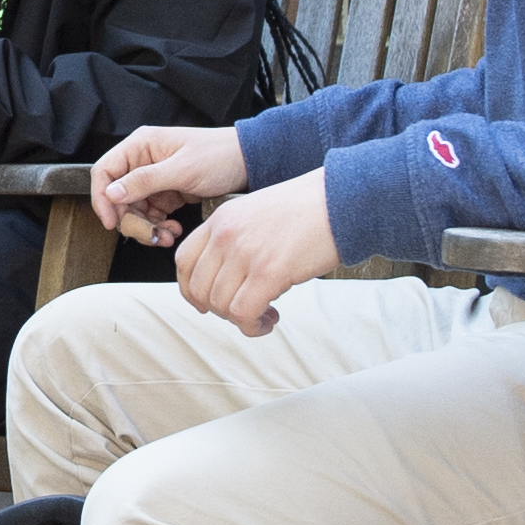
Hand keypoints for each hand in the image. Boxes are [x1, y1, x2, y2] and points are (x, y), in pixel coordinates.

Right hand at [89, 123, 249, 245]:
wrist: (248, 162)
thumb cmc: (219, 155)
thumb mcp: (181, 170)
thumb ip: (144, 181)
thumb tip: (113, 193)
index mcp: (141, 146)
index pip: (105, 172)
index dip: (102, 198)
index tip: (111, 222)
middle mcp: (143, 161)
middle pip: (118, 196)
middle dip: (131, 220)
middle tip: (149, 234)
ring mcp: (154, 178)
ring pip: (134, 210)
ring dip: (146, 227)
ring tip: (165, 235)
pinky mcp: (166, 192)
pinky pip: (151, 215)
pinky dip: (158, 226)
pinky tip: (172, 229)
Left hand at [174, 169, 341, 335]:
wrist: (341, 199)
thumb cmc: (308, 210)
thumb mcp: (257, 215)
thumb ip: (237, 240)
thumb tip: (230, 280)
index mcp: (221, 219)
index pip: (183, 260)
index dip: (191, 289)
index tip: (206, 303)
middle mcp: (226, 234)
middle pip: (199, 288)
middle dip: (218, 310)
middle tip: (244, 312)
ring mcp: (245, 252)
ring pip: (220, 305)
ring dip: (240, 320)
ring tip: (264, 315)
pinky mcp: (268, 271)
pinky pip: (243, 313)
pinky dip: (253, 325)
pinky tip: (271, 319)